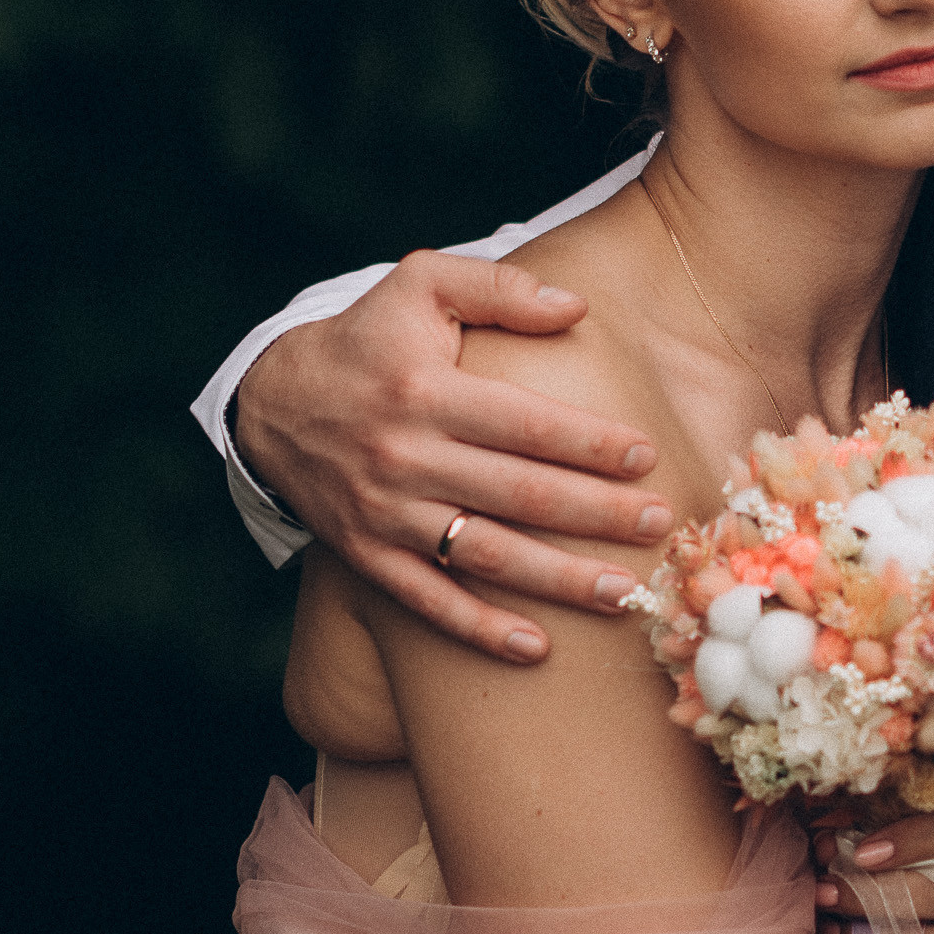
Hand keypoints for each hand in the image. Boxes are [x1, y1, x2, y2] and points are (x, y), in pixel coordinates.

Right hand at [233, 251, 674, 659]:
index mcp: (425, 389)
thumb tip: (577, 306)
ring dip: (558, 581)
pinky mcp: (366, 556)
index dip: (589, 444)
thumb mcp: (420, 284)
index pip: (524, 424)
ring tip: (625, 595)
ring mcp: (384, 513)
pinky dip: (480, 631)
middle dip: (597, 514)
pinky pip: (428, 601)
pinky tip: (538, 650)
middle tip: (661, 526)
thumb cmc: (367, 338)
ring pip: (485, 556)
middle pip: (519, 494)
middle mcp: (404, 456)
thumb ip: (498, 287)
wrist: (272, 403)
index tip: (647, 457)